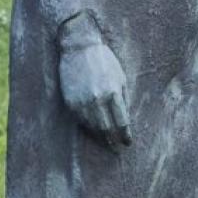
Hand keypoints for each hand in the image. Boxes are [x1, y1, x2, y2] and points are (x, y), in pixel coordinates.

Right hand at [58, 27, 131, 148]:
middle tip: (116, 149)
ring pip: (92, 127)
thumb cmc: (104, 60)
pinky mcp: (70, 101)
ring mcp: (82, 101)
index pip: (121, 122)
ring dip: (100, 137)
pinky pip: (80, 120)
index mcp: (113, 92)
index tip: (128, 142)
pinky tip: (92, 131)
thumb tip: (124, 120)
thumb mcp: (120, 77)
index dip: (125, 135)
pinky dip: (87, 128)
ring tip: (105, 144)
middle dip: (113, 141)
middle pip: (107, 129)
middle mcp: (97, 99)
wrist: (79, 47)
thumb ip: (123, 98)